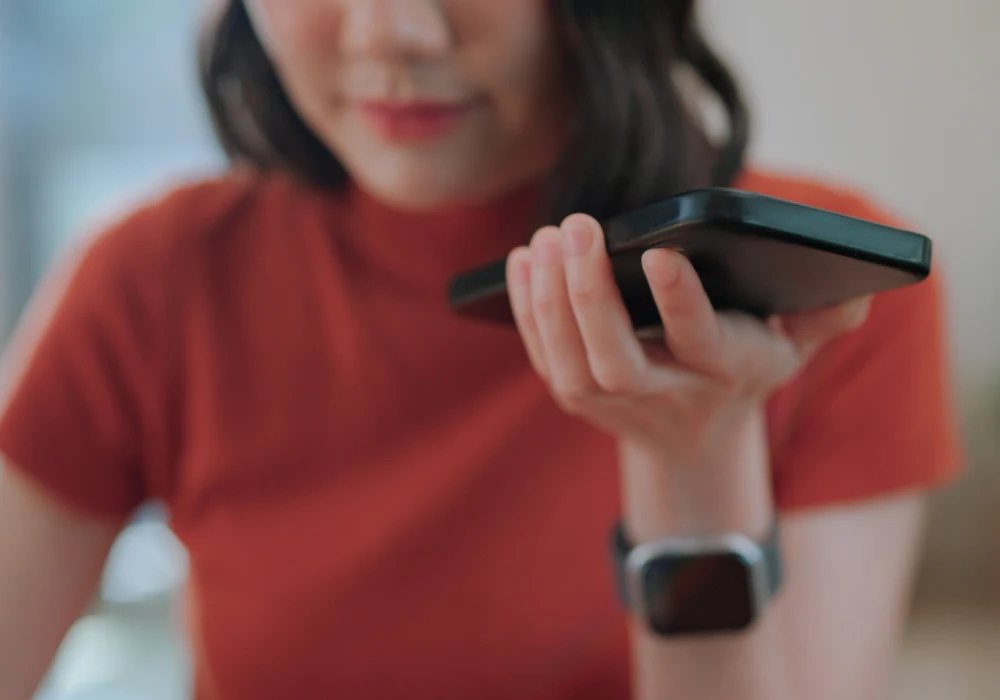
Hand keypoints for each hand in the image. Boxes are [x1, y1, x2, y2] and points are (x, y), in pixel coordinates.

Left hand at [506, 213, 870, 465]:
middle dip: (589, 296)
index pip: (700, 341)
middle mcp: (664, 394)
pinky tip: (523, 262)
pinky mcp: (576, 397)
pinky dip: (526, 311)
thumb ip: (825, 315)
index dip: (680, 301)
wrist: (695, 436)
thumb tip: (856, 286)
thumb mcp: (795, 345)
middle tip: (576, 226)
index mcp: (723, 371)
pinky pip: (542, 358)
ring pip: (569, 365)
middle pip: (614, 362)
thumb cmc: (746, 367)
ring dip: (548, 301)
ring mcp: (613, 404)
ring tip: (545, 238)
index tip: (660, 252)